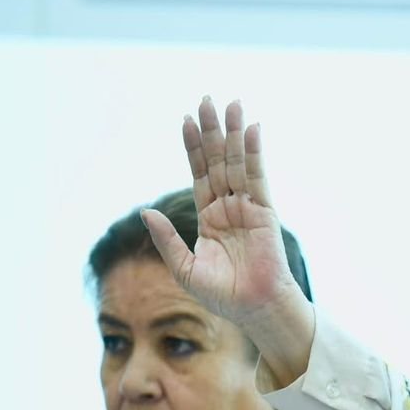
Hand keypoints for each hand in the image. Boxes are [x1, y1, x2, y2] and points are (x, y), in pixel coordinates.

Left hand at [143, 97, 307, 334]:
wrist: (254, 309)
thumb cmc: (222, 296)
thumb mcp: (184, 268)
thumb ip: (166, 239)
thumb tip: (145, 212)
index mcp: (209, 217)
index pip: (199, 174)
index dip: (193, 148)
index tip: (186, 121)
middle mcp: (228, 206)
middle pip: (218, 161)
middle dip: (212, 131)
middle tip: (206, 100)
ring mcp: (247, 206)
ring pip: (237, 162)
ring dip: (233, 133)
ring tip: (229, 103)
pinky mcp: (264, 211)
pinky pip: (257, 176)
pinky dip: (254, 152)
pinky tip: (250, 129)